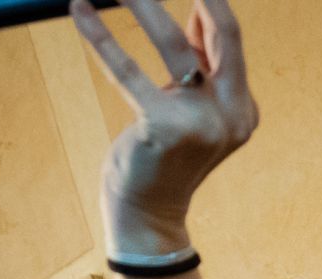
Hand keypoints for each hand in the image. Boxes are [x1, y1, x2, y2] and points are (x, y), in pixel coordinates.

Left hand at [73, 0, 259, 251]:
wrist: (149, 214)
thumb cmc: (164, 155)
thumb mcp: (191, 107)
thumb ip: (199, 63)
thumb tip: (196, 10)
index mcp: (243, 108)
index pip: (230, 40)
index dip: (210, 3)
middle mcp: (232, 115)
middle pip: (224, 34)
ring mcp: (201, 123)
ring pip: (172, 43)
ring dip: (142, 1)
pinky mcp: (163, 129)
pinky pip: (127, 69)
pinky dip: (99, 36)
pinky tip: (78, 9)